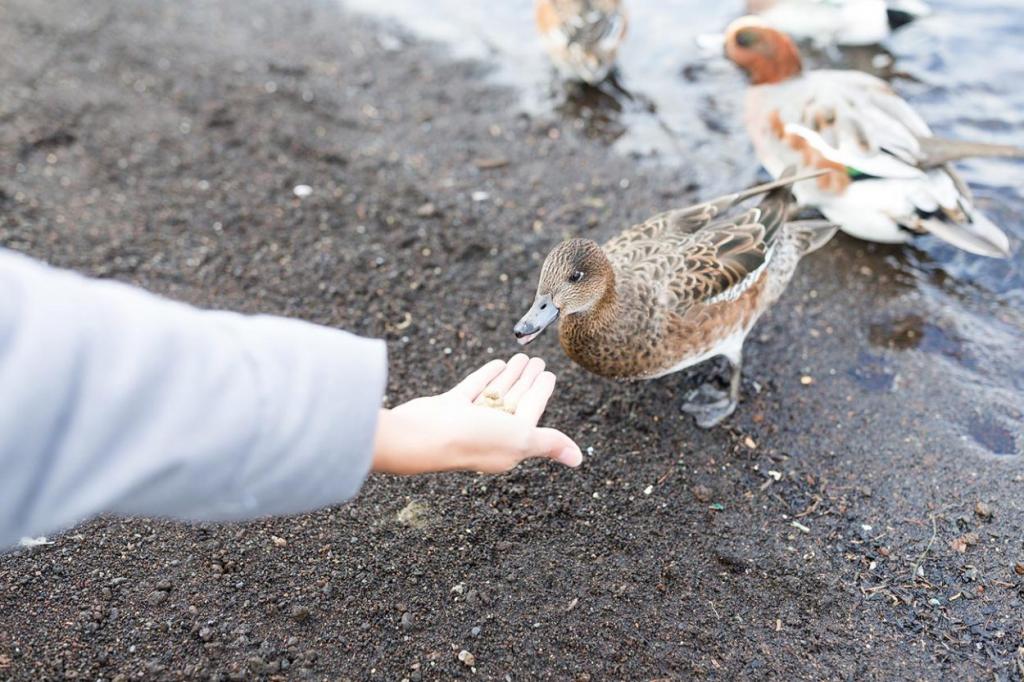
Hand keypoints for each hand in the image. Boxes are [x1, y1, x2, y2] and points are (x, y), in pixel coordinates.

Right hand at [372, 354, 582, 474]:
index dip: (541, 393)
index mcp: (509, 444)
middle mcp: (489, 433)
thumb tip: (578, 459)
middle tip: (538, 360)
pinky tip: (496, 364)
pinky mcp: (449, 407)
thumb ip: (549, 444)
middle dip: (527, 381)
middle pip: (514, 402)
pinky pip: (473, 388)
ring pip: (495, 393)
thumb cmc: (473, 439)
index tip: (549, 374)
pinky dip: (487, 376)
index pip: (531, 413)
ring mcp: (467, 420)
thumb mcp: (520, 439)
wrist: (422, 436)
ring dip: (510, 376)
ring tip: (521, 357)